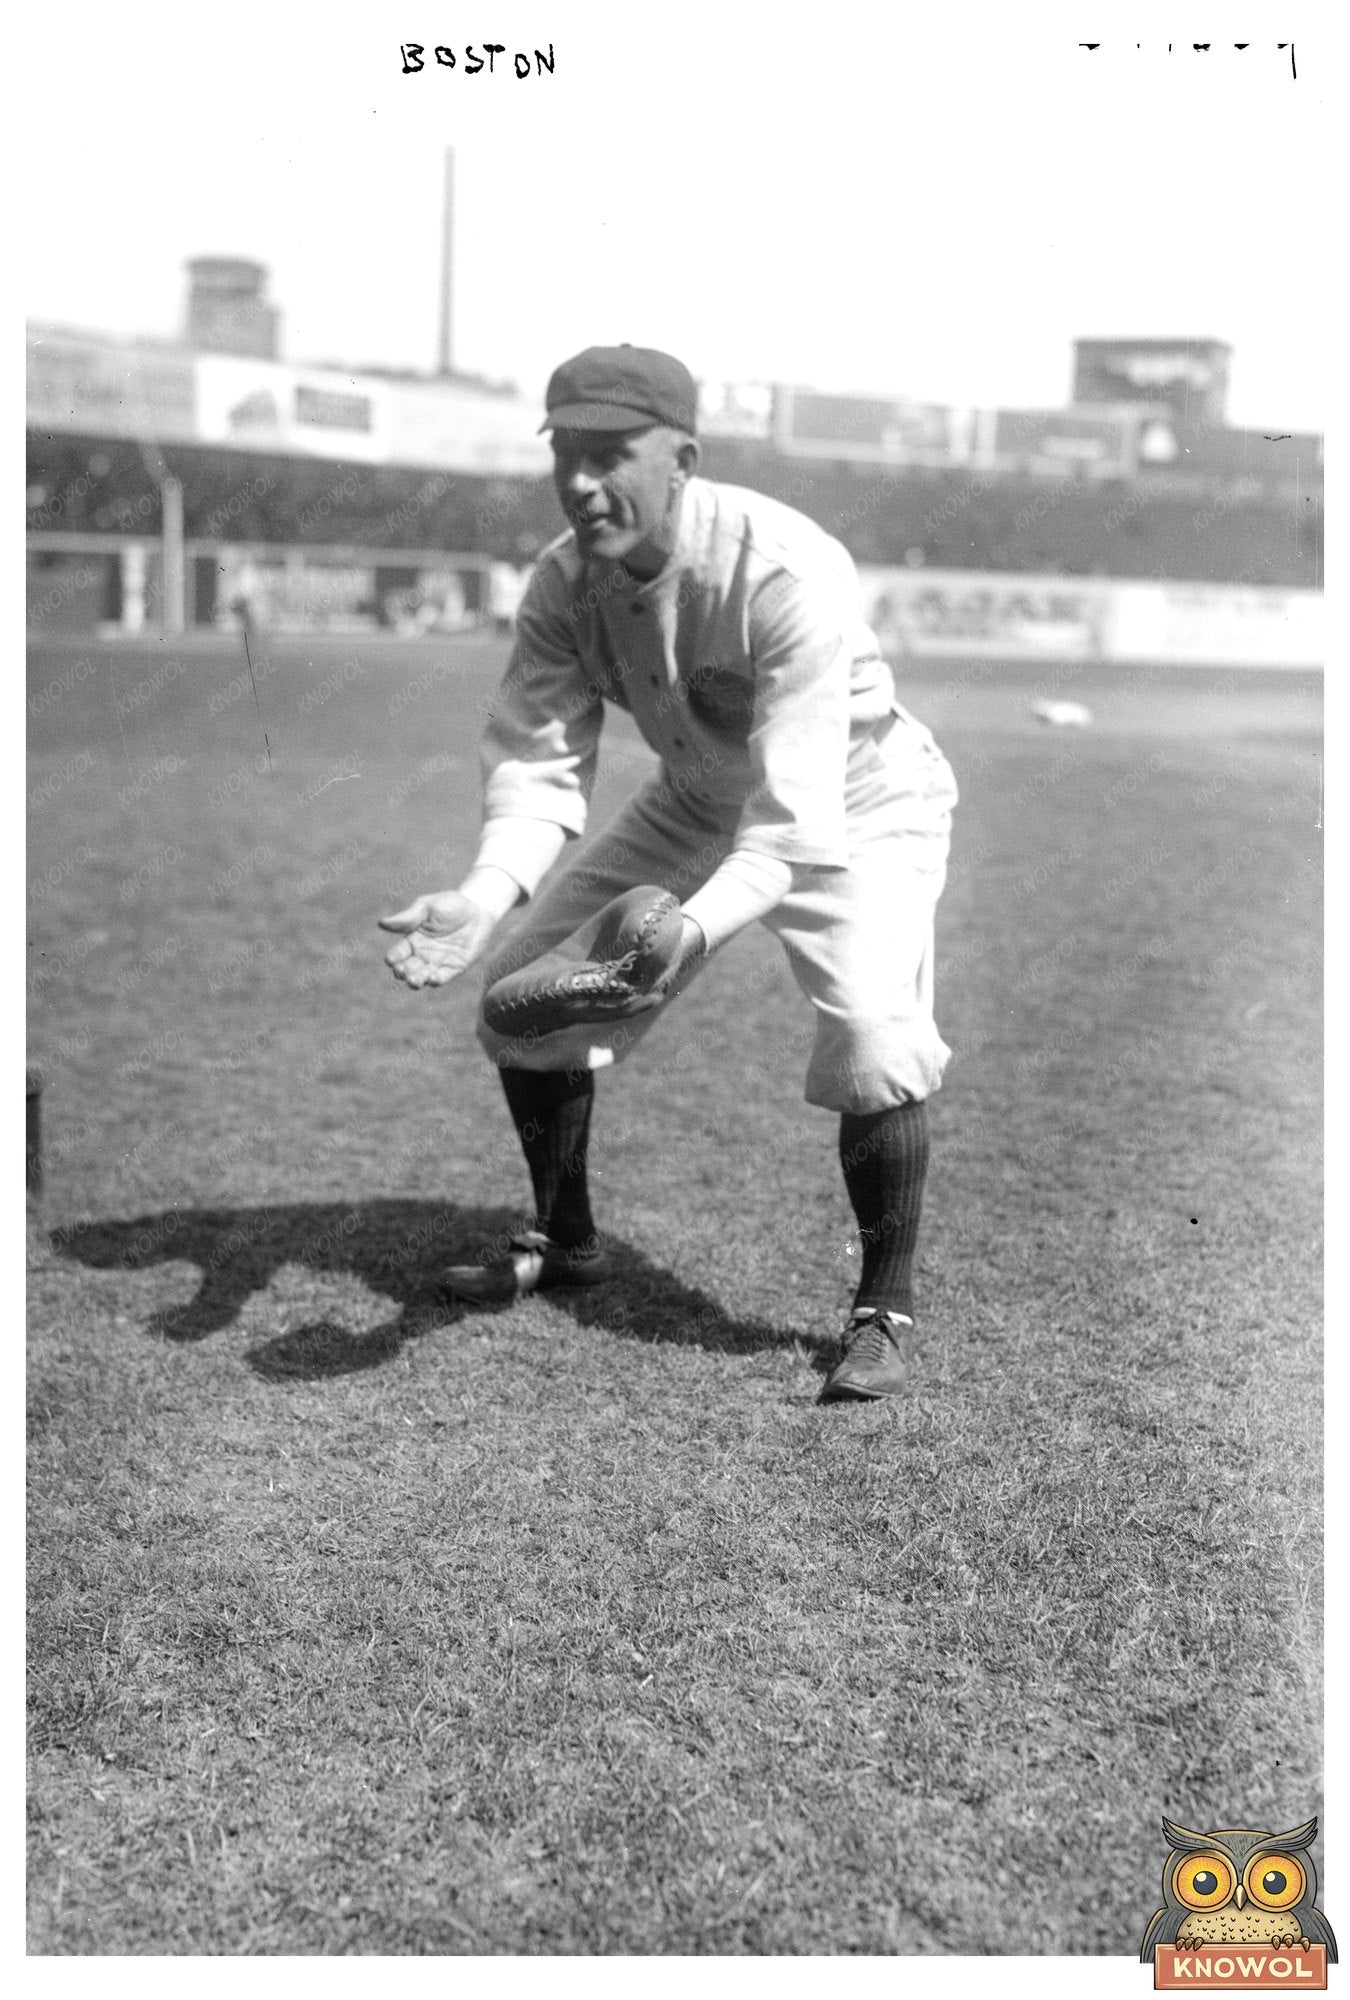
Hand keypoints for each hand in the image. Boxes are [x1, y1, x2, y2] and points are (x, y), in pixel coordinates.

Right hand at [378, 888, 498, 988]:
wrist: (477, 909)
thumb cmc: (449, 904)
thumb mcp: (427, 907)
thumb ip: (407, 917)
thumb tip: (381, 923)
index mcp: (412, 940)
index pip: (398, 953)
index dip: (393, 958)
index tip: (392, 959)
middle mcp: (422, 954)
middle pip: (407, 969)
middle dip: (403, 972)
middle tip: (402, 971)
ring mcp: (438, 962)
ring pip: (422, 977)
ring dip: (416, 981)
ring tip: (414, 980)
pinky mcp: (455, 967)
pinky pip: (443, 977)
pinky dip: (436, 980)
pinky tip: (433, 978)